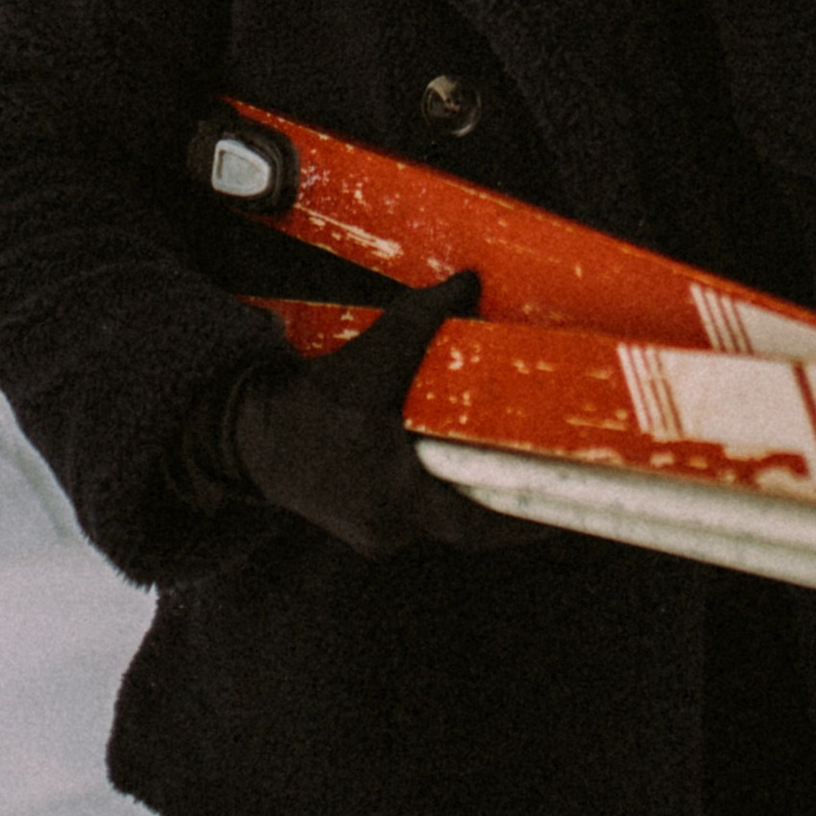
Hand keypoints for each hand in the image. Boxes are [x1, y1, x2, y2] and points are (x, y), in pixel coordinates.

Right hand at [205, 272, 528, 560]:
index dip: (525, 520)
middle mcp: (389, 526)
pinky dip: (436, 484)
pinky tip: (447, 455)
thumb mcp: (372, 356)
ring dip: (465, 487)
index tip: (565, 512)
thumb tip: (470, 283)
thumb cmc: (313, 400)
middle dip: (501, 496)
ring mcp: (375, 532)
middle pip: (464, 521)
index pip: (477, 525)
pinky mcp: (364, 525)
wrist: (249, 432)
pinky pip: (415, 509)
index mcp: (395, 495)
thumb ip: (423, 318)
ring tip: (503, 459)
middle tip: (543, 473)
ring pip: (438, 514)